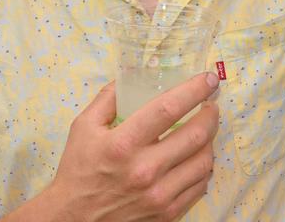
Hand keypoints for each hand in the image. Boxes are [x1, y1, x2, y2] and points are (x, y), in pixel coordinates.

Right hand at [36, 73, 219, 221]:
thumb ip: (108, 98)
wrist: (73, 219)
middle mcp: (145, 170)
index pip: (169, 108)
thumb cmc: (78, 171)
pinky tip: (197, 156)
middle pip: (196, 134)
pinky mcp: (167, 213)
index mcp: (123, 144)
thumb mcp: (83, 128)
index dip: (194, 90)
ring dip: (210, 140)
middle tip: (211, 104)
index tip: (209, 79)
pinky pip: (199, 185)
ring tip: (205, 130)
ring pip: (204, 161)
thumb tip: (132, 75)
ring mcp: (159, 195)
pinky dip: (203, 167)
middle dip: (211, 114)